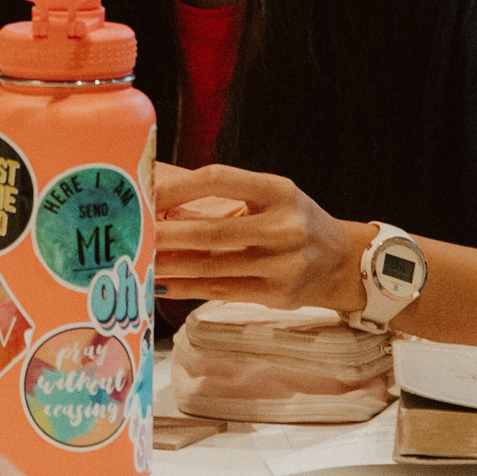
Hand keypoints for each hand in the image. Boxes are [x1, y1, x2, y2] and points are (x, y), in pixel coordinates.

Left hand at [155, 163, 363, 313]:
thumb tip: (162, 187)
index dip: (182, 185)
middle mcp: (283, 227)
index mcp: (279, 191)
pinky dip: (185, 287)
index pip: (222, 180)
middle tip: (133, 231)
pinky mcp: (275, 295)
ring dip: (170, 264)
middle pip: (213, 232)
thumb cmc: (295, 221)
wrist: (343, 262)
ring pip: (212, 266)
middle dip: (167, 234)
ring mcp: (281, 265)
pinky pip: (219, 291)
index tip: (148, 190)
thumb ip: (227, 193)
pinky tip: (160, 282)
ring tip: (137, 259)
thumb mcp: (273, 195)